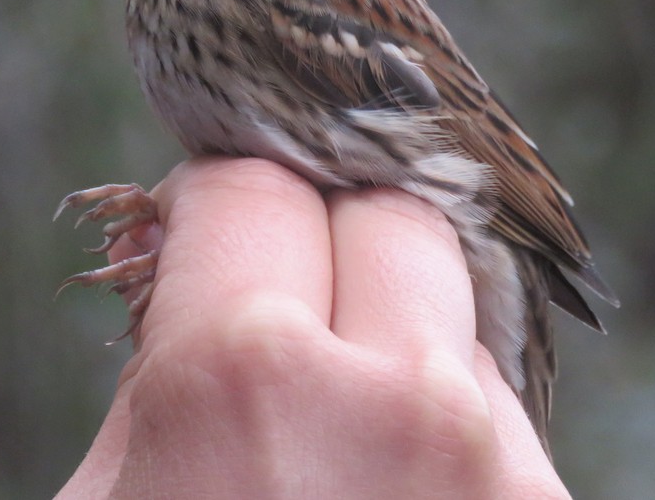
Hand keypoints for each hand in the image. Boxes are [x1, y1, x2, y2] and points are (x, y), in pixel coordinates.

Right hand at [55, 157, 570, 498]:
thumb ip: (154, 372)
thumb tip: (182, 279)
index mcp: (247, 376)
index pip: (254, 184)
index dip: (215, 206)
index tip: (202, 242)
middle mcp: (401, 398)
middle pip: (387, 206)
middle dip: (324, 231)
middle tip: (279, 301)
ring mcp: (500, 462)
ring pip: (455, 300)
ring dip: (393, 324)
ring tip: (338, 416)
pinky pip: (499, 402)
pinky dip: (443, 409)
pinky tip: (392, 478)